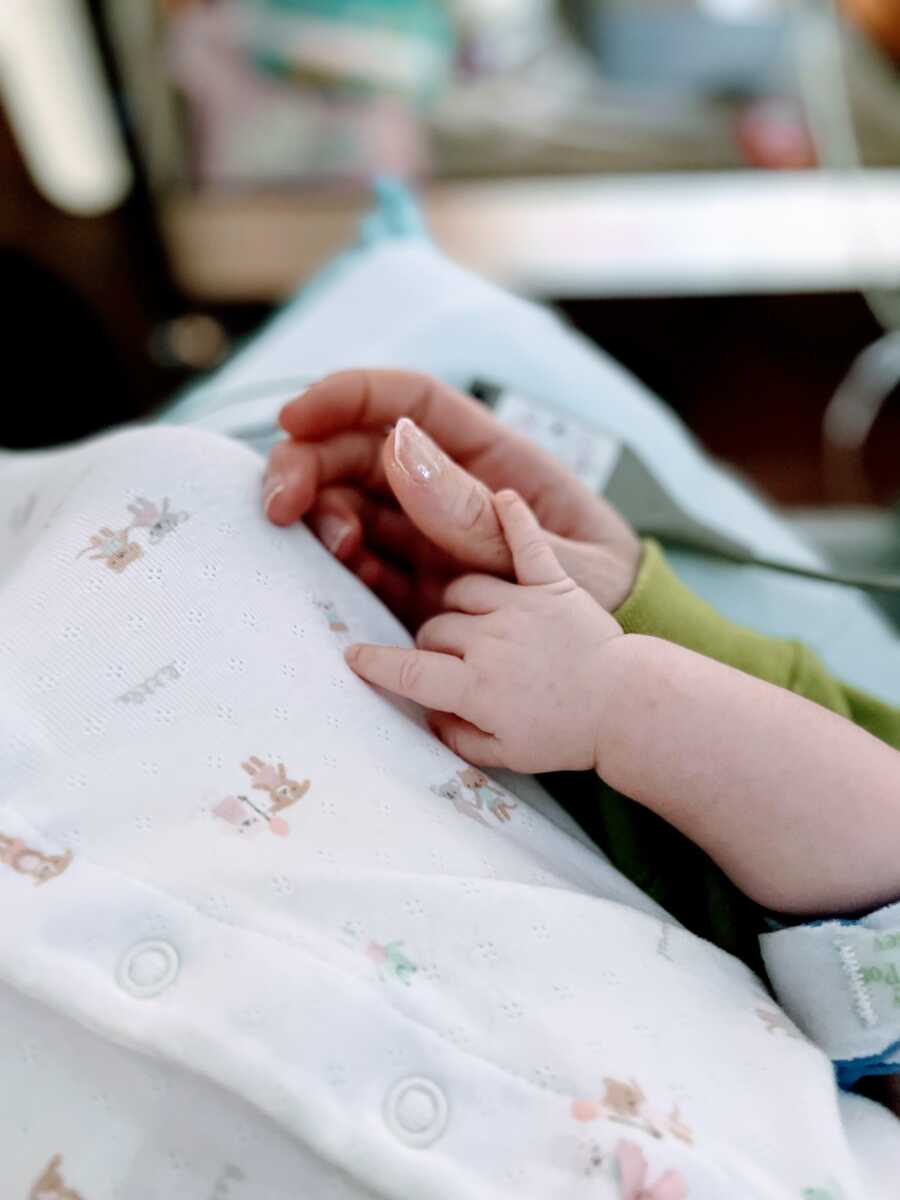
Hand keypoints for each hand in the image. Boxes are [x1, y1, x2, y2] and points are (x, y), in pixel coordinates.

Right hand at [265, 370, 640, 626]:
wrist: (613, 671)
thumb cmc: (605, 595)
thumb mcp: (556, 558)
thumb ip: (480, 515)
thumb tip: (401, 450)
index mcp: (492, 457)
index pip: (410, 402)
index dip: (348, 396)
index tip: (296, 415)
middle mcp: (450, 488)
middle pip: (360, 451)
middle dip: (309, 463)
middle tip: (280, 503)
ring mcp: (428, 536)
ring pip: (350, 504)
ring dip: (321, 516)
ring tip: (336, 547)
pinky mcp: (415, 585)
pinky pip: (363, 565)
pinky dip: (342, 567)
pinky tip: (346, 576)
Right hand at [345, 490, 622, 773]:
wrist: (629, 709)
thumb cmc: (567, 736)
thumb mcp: (503, 754)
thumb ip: (455, 733)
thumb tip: (426, 713)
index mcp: (475, 686)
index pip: (407, 670)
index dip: (375, 663)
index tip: (353, 656)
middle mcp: (490, 640)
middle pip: (433, 628)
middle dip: (432, 643)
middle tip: (448, 657)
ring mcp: (521, 607)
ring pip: (462, 590)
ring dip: (461, 604)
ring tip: (476, 622)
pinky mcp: (553, 584)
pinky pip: (527, 543)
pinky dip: (515, 517)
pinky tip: (502, 495)